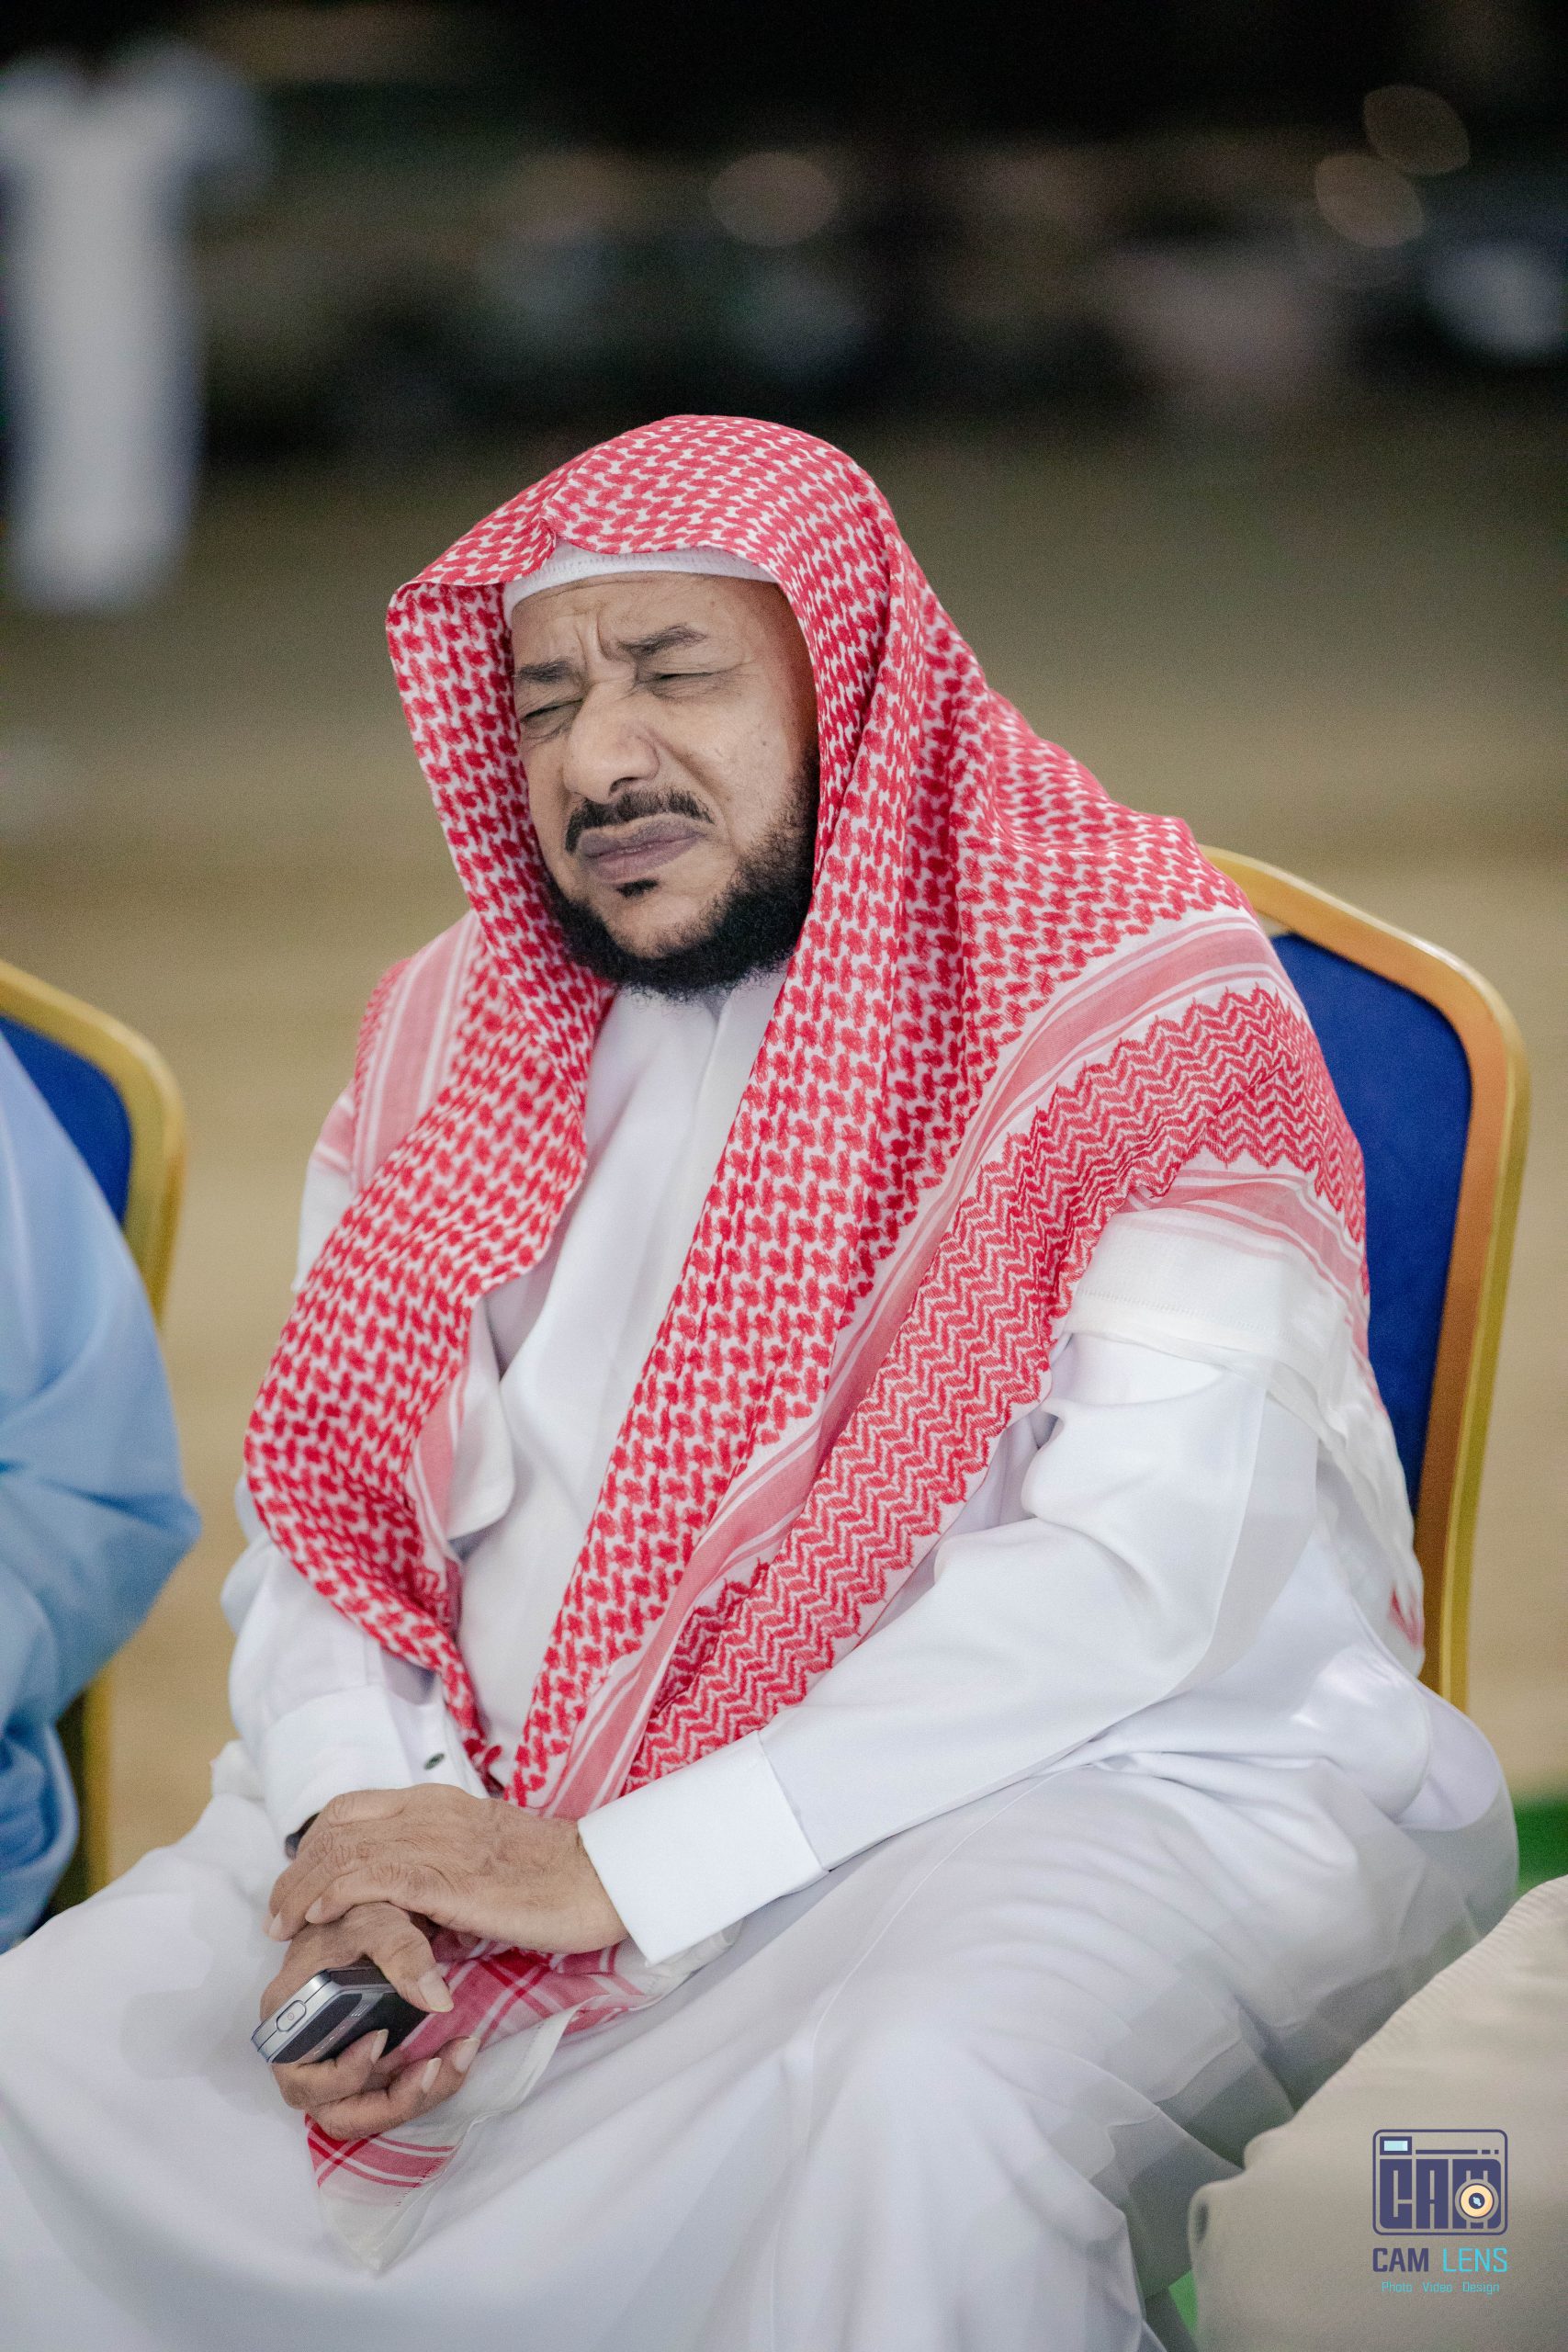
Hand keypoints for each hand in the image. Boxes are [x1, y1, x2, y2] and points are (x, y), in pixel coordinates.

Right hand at [259, 1902, 478, 2140]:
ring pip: (368, 2112)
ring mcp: (336, 2064)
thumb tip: (438, 2000)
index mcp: (287, 2021)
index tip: (381, 2038)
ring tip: (459, 2056)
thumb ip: (401, 1950)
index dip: (341, 2076)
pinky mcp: (364, 2066)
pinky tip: (457, 2052)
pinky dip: (425, 2082)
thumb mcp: (374, 1920)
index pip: (302, 2080)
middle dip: (392, 2102)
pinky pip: (389, 2094)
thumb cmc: (355, 1914)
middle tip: (435, 2067)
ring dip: (416, 2097)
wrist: (365, 1911)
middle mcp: (304, 2056)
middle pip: (338, 2112)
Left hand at [265, 1785, 626, 1957]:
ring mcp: (438, 1840)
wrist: (599, 1878)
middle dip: (297, 1871)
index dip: (314, 1847)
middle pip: (337, 1829)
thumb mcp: (480, 1859)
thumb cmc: (549, 1878)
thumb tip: (407, 1907)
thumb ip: (439, 1868)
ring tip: (283, 1925)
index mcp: (437, 1802)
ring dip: (304, 1889)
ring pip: (346, 1852)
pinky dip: (338, 1895)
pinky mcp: (449, 1877)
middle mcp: (430, 1811)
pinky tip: (320, 1918)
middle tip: (277, 1915)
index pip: (353, 1811)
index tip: (298, 1888)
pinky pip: (375, 1879)